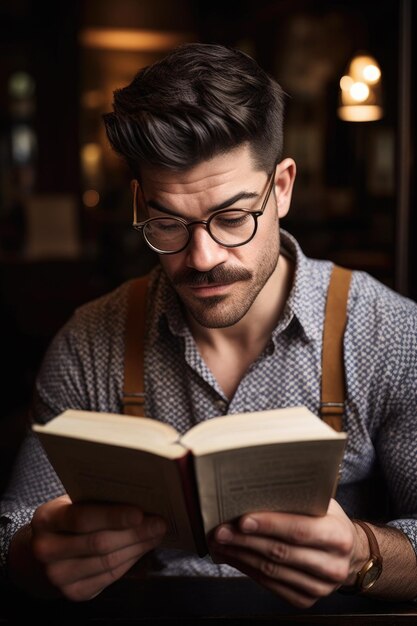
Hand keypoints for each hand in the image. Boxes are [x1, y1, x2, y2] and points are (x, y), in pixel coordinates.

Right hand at [10, 495, 166, 600]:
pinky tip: (142, 548)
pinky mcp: (73, 592)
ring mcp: (58, 576)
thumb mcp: (73, 503)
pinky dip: (131, 561)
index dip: (113, 516)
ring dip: (138, 547)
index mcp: (46, 519)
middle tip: (159, 523)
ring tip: (156, 534)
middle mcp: (46, 550)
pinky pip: (109, 577)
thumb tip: (139, 496)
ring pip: (108, 562)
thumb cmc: (68, 519)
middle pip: (99, 543)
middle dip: (135, 533)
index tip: (140, 512)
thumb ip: (97, 501)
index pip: (82, 519)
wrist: (44, 551)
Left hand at [209, 499, 359, 607]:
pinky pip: (272, 586)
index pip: (299, 530)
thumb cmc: (328, 520)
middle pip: (280, 552)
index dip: (269, 525)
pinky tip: (234, 558)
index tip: (241, 520)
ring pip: (272, 571)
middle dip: (245, 541)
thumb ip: (299, 498)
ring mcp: (321, 587)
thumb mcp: (323, 504)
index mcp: (339, 535)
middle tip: (220, 531)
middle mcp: (333, 565)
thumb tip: (258, 486)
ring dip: (241, 557)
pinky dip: (248, 570)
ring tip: (220, 544)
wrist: (350, 552)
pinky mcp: (307, 600)